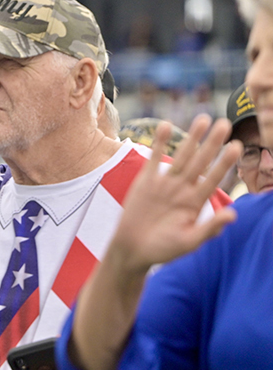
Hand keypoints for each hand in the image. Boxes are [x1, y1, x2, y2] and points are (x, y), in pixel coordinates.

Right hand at [110, 115, 240, 274]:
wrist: (132, 249)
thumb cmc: (162, 250)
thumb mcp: (189, 242)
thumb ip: (209, 228)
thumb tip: (233, 215)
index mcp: (195, 203)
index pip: (214, 178)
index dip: (224, 163)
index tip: (236, 146)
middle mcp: (183, 189)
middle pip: (200, 162)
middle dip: (212, 143)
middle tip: (225, 124)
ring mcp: (165, 183)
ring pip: (182, 156)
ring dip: (192, 138)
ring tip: (203, 119)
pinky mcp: (146, 181)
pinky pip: (155, 158)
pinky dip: (161, 143)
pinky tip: (167, 126)